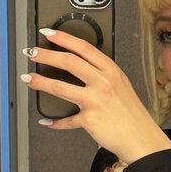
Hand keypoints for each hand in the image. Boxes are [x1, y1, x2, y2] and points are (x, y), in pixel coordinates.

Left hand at [20, 29, 170, 163]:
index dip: (63, 38)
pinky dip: (54, 122)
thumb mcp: (121, 86)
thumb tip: (79, 67)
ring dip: (41, 82)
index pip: (84, 47)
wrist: (141, 138)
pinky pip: (66, 119)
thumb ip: (102, 75)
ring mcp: (96, 100)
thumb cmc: (132, 114)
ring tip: (29, 78)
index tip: (49, 33)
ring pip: (60, 87)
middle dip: (46, 55)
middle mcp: (103, 82)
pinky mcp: (89, 119)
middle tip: (32, 52)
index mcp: (112, 70)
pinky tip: (47, 121)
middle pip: (69, 62)